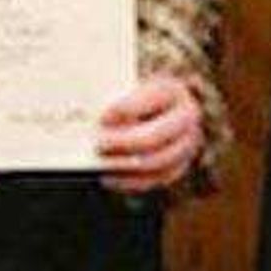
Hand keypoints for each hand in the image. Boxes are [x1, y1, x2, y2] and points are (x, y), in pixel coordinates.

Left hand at [95, 76, 203, 195]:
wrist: (157, 109)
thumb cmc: (134, 96)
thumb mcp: (128, 88)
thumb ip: (111, 98)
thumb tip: (83, 113)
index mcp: (172, 90)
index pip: (151, 99)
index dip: (125, 110)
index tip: (102, 119)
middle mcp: (186, 117)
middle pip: (155, 136)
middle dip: (123, 143)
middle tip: (98, 144)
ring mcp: (187, 144)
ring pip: (158, 162)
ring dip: (126, 165)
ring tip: (101, 163)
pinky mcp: (179, 166)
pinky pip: (156, 179)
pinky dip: (131, 182)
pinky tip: (108, 177)